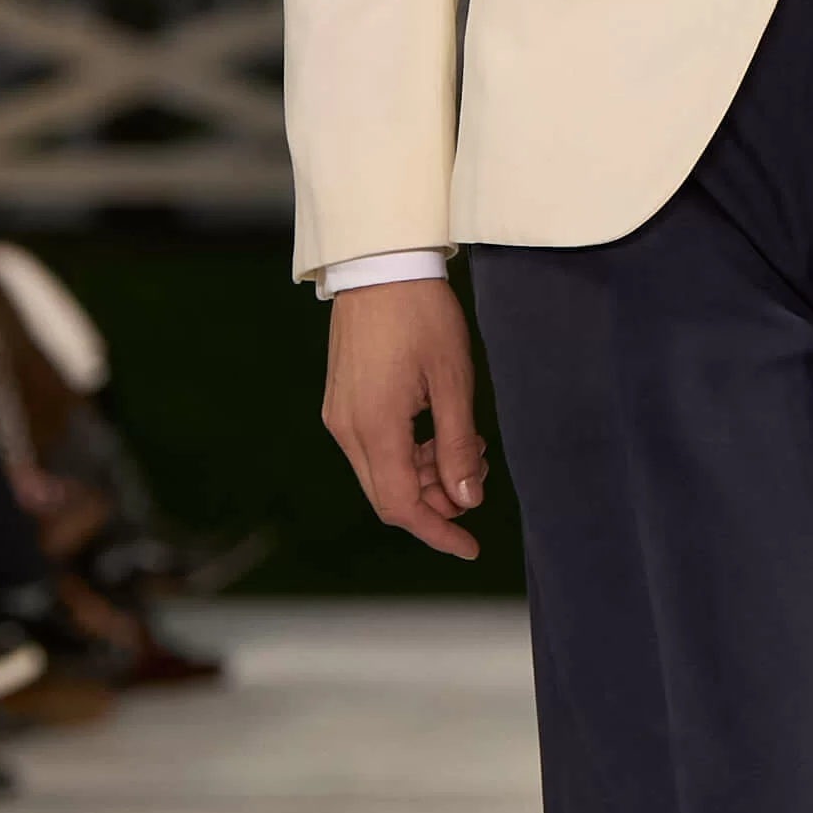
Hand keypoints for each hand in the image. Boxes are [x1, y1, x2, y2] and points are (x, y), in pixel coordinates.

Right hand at [322, 273, 487, 559]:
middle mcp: (347, 428)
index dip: (437, 531)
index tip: (470, 546)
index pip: (402, 505)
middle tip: (474, 480)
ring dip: (424, 475)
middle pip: (388, 496)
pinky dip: (407, 454)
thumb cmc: (421, 315)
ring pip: (381, 473)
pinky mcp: (340, 402)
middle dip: (434, 503)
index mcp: (375, 426)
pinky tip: (437, 432)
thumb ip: (458, 446)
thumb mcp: (453, 381)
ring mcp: (338, 415)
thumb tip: (466, 499)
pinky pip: (372, 448)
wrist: (380, 265)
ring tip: (466, 447)